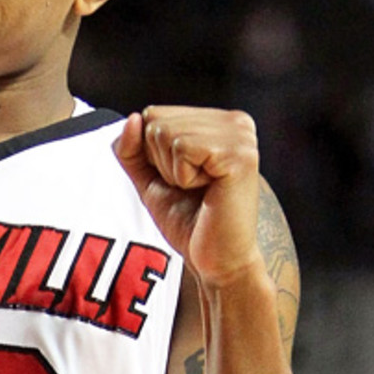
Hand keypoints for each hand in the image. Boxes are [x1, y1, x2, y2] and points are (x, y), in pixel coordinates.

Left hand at [113, 106, 261, 289]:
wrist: (215, 260)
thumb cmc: (188, 220)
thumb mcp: (148, 177)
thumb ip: (132, 147)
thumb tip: (133, 118)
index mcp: (218, 120)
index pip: (153, 113)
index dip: (151, 153)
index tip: (181, 179)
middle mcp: (235, 121)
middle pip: (156, 120)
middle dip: (160, 161)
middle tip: (192, 188)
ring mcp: (240, 136)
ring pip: (165, 133)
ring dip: (172, 171)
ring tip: (201, 190)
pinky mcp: (240, 154)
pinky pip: (182, 148)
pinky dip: (183, 176)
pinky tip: (209, 191)